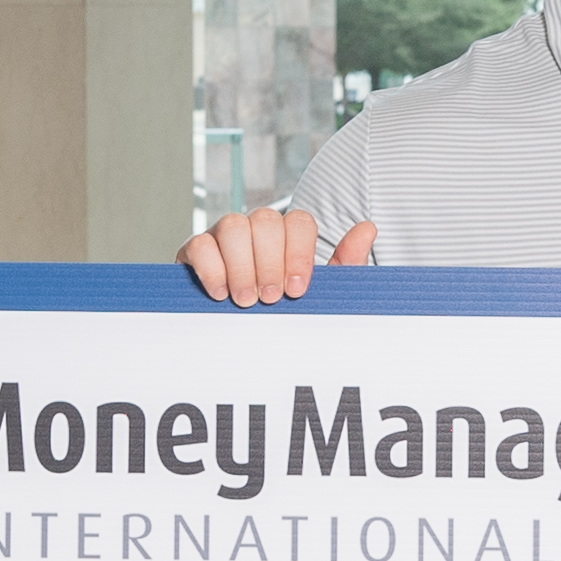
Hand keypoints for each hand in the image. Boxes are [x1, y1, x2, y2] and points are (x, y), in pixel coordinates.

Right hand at [182, 210, 367, 302]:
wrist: (241, 341)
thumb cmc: (285, 312)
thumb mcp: (320, 295)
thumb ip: (344, 264)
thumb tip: (367, 228)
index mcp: (288, 238)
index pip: (298, 222)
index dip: (299, 254)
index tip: (298, 289)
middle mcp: (256, 231)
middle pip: (265, 220)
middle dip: (270, 262)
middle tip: (272, 299)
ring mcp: (223, 238)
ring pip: (232, 225)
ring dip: (242, 266)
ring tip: (246, 301)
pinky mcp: (194, 253)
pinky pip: (199, 244)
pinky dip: (211, 269)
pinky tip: (220, 294)